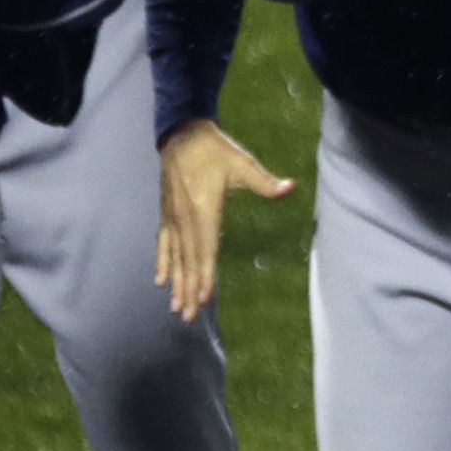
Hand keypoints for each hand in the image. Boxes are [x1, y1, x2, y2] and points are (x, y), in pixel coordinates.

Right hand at [155, 119, 294, 320]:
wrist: (182, 134)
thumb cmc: (215, 150)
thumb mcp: (242, 163)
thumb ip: (265, 181)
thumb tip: (290, 187)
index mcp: (204, 210)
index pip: (206, 249)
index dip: (204, 274)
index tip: (203, 297)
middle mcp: (186, 218)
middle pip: (188, 260)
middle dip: (188, 289)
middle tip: (187, 316)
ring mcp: (174, 217)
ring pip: (175, 257)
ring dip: (176, 283)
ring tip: (176, 307)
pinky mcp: (167, 214)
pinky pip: (163, 243)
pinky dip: (162, 262)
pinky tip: (160, 280)